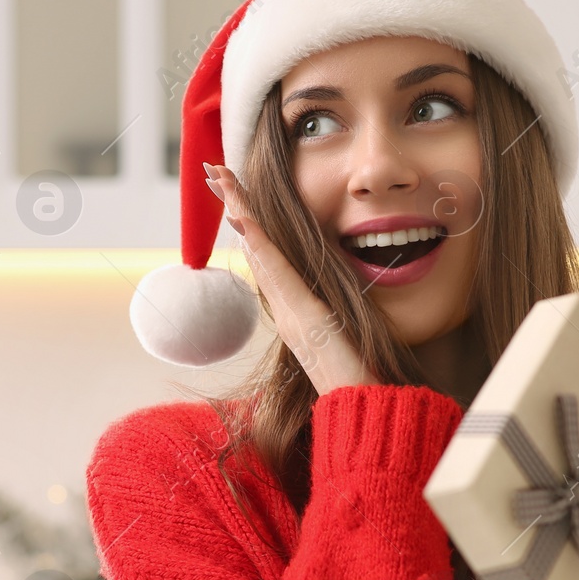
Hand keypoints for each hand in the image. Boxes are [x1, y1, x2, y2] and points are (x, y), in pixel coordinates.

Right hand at [204, 162, 378, 395]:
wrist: (361, 408)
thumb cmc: (362, 377)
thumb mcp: (353, 333)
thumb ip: (345, 316)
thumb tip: (354, 300)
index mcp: (296, 308)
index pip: (269, 256)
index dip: (251, 223)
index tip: (238, 196)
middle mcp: (285, 307)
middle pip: (254, 245)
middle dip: (235, 204)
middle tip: (216, 171)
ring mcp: (289, 310)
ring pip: (258, 249)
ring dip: (239, 209)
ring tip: (221, 176)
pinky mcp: (300, 315)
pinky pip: (274, 270)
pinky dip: (257, 240)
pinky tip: (243, 215)